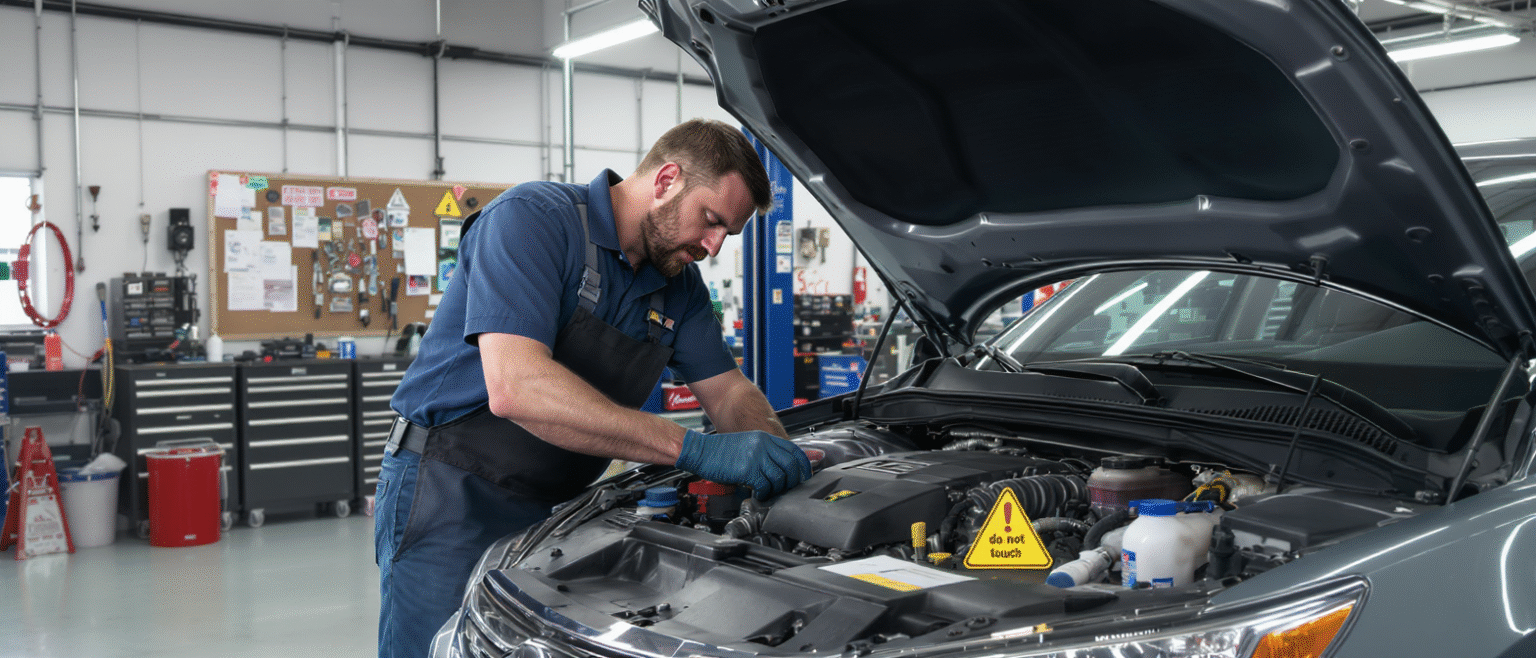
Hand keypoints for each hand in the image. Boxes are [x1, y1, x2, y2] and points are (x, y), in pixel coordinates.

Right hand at [674, 429, 811, 498]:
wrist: (700, 451)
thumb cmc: (720, 451)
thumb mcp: (746, 444)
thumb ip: (763, 453)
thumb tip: (779, 469)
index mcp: (764, 438)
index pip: (793, 450)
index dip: (802, 465)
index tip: (803, 475)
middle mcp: (762, 445)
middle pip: (790, 465)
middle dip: (793, 480)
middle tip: (788, 489)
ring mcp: (755, 457)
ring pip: (779, 477)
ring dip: (777, 489)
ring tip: (770, 492)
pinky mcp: (746, 470)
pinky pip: (764, 485)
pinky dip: (764, 493)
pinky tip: (759, 494)